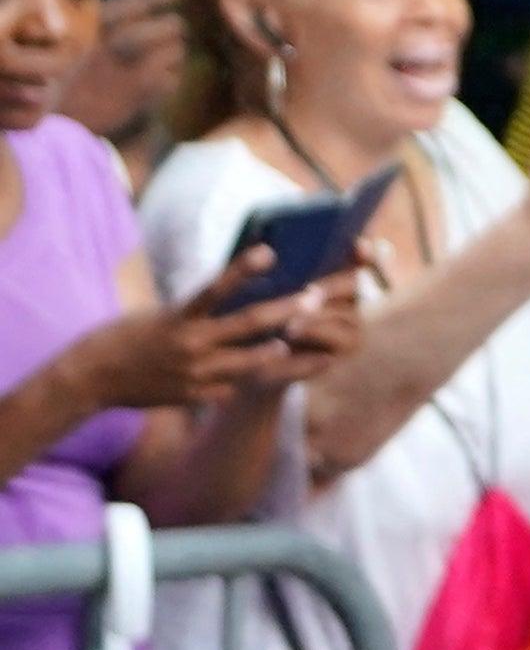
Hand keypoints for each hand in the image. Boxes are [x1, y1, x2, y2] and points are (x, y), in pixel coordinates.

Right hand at [80, 255, 340, 409]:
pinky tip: (255, 374)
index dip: (243, 269)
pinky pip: (231, 387)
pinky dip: (242, 378)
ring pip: (251, 361)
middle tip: (317, 295)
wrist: (93, 377)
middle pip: (250, 323)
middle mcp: (190, 343)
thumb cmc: (129, 337)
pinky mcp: (195, 397)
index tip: (270, 252)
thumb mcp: (161, 315)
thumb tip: (236, 294)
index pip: (215, 287)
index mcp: (178, 317)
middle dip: (288, 309)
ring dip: (277, 349)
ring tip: (298, 339)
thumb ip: (198, 311)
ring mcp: (195, 373)